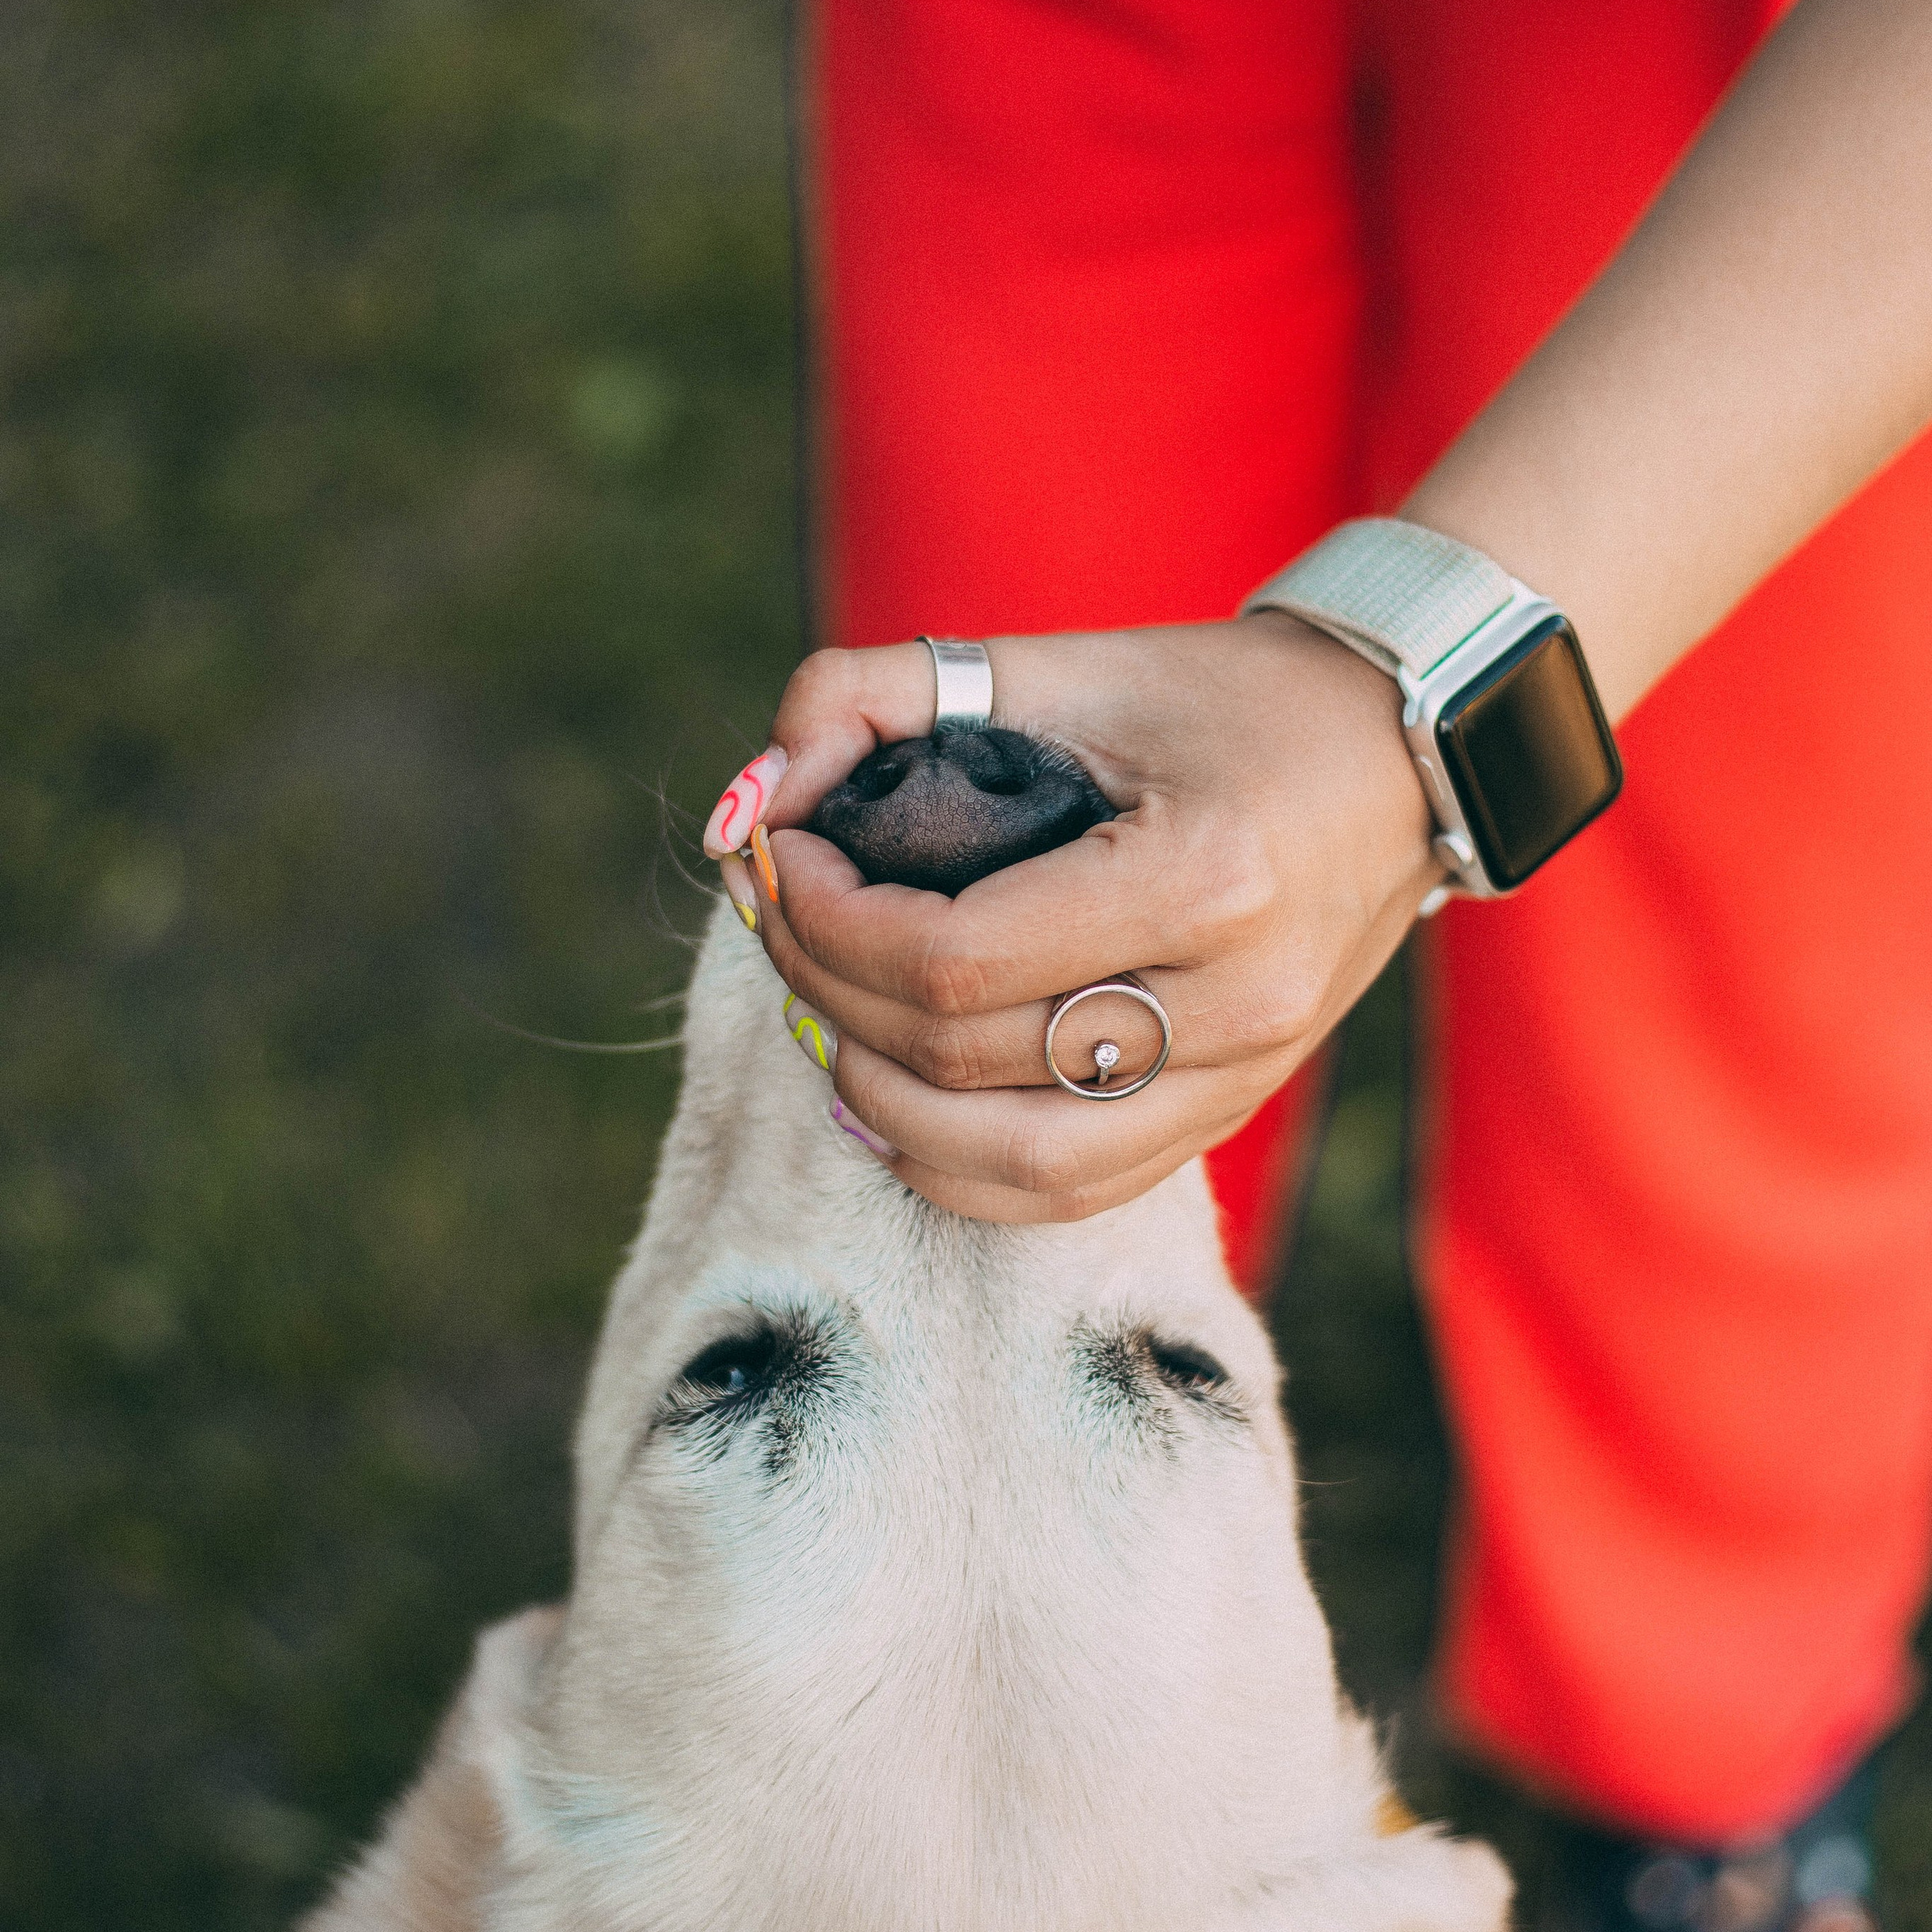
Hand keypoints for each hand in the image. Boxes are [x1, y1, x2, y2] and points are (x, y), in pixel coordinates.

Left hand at [739, 616, 1441, 1221]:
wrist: (1392, 757)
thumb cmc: (1222, 698)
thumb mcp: (1063, 662)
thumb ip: (888, 692)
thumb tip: (759, 788)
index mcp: (1200, 877)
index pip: (952, 962)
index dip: (828, 925)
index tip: (780, 862)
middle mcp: (1232, 1001)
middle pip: (962, 1062)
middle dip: (830, 994)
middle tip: (781, 926)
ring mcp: (1242, 1075)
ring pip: (1012, 1163)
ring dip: (881, 1105)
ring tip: (822, 1024)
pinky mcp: (1234, 1110)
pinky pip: (1073, 1191)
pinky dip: (960, 1168)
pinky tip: (895, 1110)